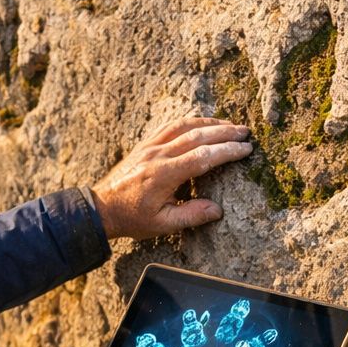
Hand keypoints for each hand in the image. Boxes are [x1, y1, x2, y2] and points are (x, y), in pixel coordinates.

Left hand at [90, 117, 251, 239]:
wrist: (102, 207)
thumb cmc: (132, 218)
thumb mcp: (162, 225)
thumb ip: (191, 216)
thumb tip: (217, 210)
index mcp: (164, 175)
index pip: (203, 156)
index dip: (227, 151)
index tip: (245, 149)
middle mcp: (158, 155)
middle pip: (197, 136)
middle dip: (224, 132)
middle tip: (245, 132)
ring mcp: (150, 146)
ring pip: (183, 126)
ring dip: (209, 123)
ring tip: (230, 125)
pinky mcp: (145, 144)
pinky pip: (170, 126)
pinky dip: (190, 121)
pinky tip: (202, 123)